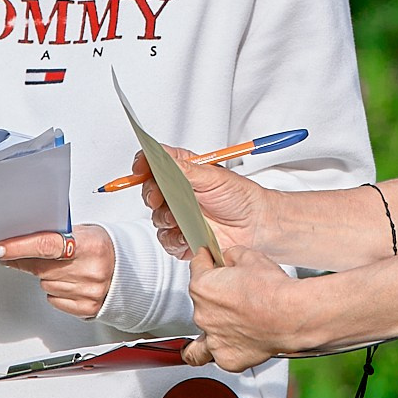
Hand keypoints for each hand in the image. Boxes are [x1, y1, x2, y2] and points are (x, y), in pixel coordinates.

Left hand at [0, 222, 116, 316]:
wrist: (129, 271)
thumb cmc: (102, 248)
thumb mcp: (83, 233)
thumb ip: (55, 237)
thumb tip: (20, 240)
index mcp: (89, 244)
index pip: (45, 245)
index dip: (18, 248)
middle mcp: (90, 269)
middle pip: (40, 268)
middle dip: (27, 260)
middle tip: (24, 253)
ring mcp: (88, 291)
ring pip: (45, 284)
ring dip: (47, 275)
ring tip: (66, 267)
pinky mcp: (86, 308)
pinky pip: (54, 299)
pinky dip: (57, 290)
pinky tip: (71, 281)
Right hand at [135, 150, 265, 261]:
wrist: (257, 226)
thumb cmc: (241, 198)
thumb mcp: (214, 176)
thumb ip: (185, 168)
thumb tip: (162, 157)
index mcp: (184, 173)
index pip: (155, 163)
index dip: (144, 164)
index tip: (141, 167)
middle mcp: (179, 194)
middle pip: (150, 191)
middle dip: (151, 194)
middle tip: (158, 197)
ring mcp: (180, 217)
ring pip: (156, 218)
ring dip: (164, 218)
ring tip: (179, 218)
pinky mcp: (184, 238)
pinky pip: (168, 241)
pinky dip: (174, 239)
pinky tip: (186, 235)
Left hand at [188, 250, 313, 372]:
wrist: (291, 315)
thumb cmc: (273, 290)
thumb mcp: (251, 257)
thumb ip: (233, 256)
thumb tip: (231, 259)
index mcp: (203, 287)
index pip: (197, 269)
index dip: (205, 261)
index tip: (209, 261)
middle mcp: (203, 315)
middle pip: (200, 303)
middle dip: (212, 297)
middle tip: (231, 294)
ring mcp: (214, 340)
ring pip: (198, 344)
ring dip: (204, 337)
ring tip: (214, 334)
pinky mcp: (229, 358)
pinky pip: (220, 357)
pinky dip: (227, 351)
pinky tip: (237, 345)